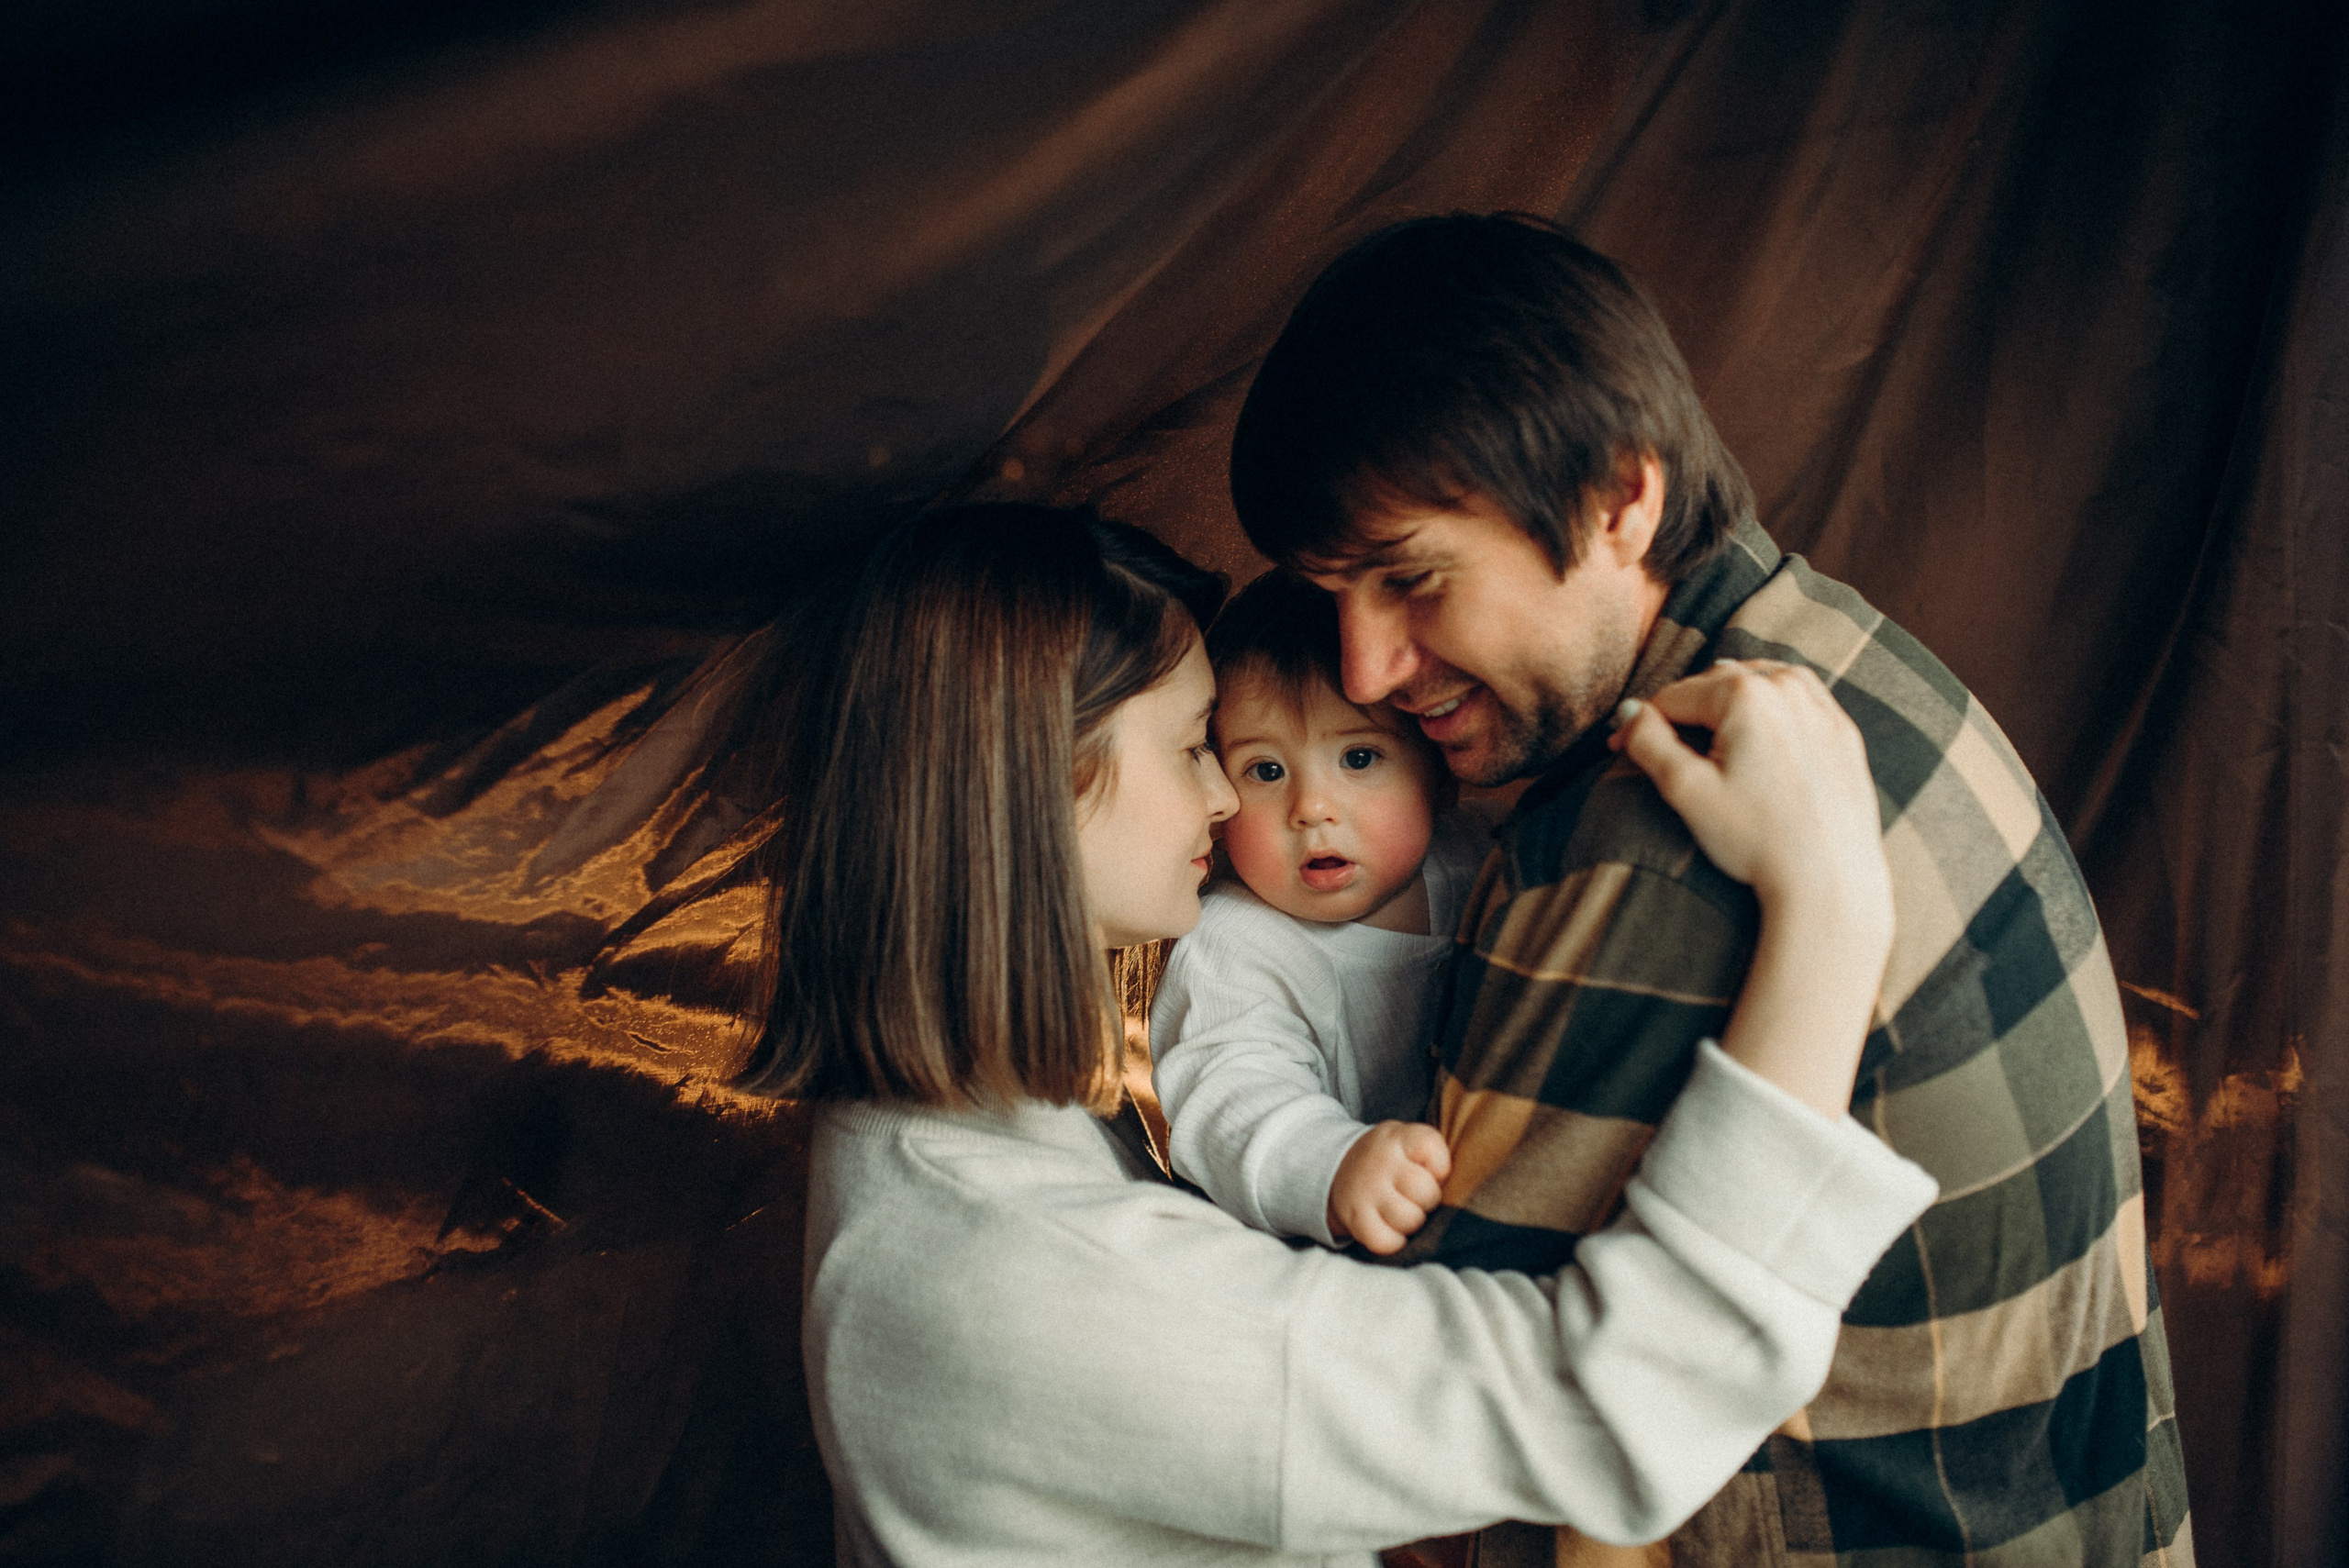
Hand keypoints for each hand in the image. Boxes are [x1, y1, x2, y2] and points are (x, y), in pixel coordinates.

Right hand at [1328, 1121, 1451, 1254]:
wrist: (1341, 1168)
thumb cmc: (1392, 1160)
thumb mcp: (1408, 1141)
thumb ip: (1435, 1156)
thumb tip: (1463, 1191)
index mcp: (1398, 1137)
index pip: (1431, 1148)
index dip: (1440, 1167)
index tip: (1431, 1171)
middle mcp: (1380, 1162)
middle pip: (1426, 1192)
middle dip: (1429, 1200)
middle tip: (1418, 1197)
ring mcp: (1366, 1191)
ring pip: (1410, 1220)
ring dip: (1414, 1223)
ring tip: (1405, 1211)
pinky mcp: (1355, 1218)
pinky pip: (1387, 1241)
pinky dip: (1394, 1241)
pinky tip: (1391, 1227)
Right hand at [1612, 658, 1891, 932]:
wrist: (1829, 879)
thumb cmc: (1758, 838)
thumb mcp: (1686, 790)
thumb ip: (1648, 741)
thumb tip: (1629, 711)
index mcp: (1745, 694)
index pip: (1674, 696)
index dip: (1641, 723)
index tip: (1618, 749)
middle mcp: (1787, 686)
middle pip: (1714, 684)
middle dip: (1684, 713)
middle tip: (1662, 750)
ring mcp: (1820, 705)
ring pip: (1756, 683)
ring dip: (1726, 704)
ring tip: (1708, 741)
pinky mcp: (1841, 729)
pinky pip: (1794, 701)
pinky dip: (1769, 709)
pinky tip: (1757, 740)